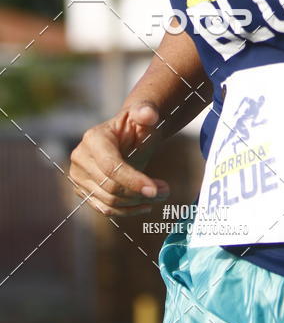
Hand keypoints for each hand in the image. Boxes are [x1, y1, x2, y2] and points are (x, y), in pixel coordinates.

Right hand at [68, 101, 170, 216]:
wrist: (127, 136)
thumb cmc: (137, 124)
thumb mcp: (143, 114)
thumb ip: (146, 111)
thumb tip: (149, 114)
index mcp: (93, 138)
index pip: (111, 167)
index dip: (133, 181)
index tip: (155, 190)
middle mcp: (81, 158)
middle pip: (110, 187)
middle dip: (140, 192)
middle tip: (165, 191)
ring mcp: (79, 177)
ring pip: (108, 201)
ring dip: (137, 203)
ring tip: (160, 195)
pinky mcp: (84, 191)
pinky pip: (105, 209)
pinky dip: (127, 211)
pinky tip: (145, 205)